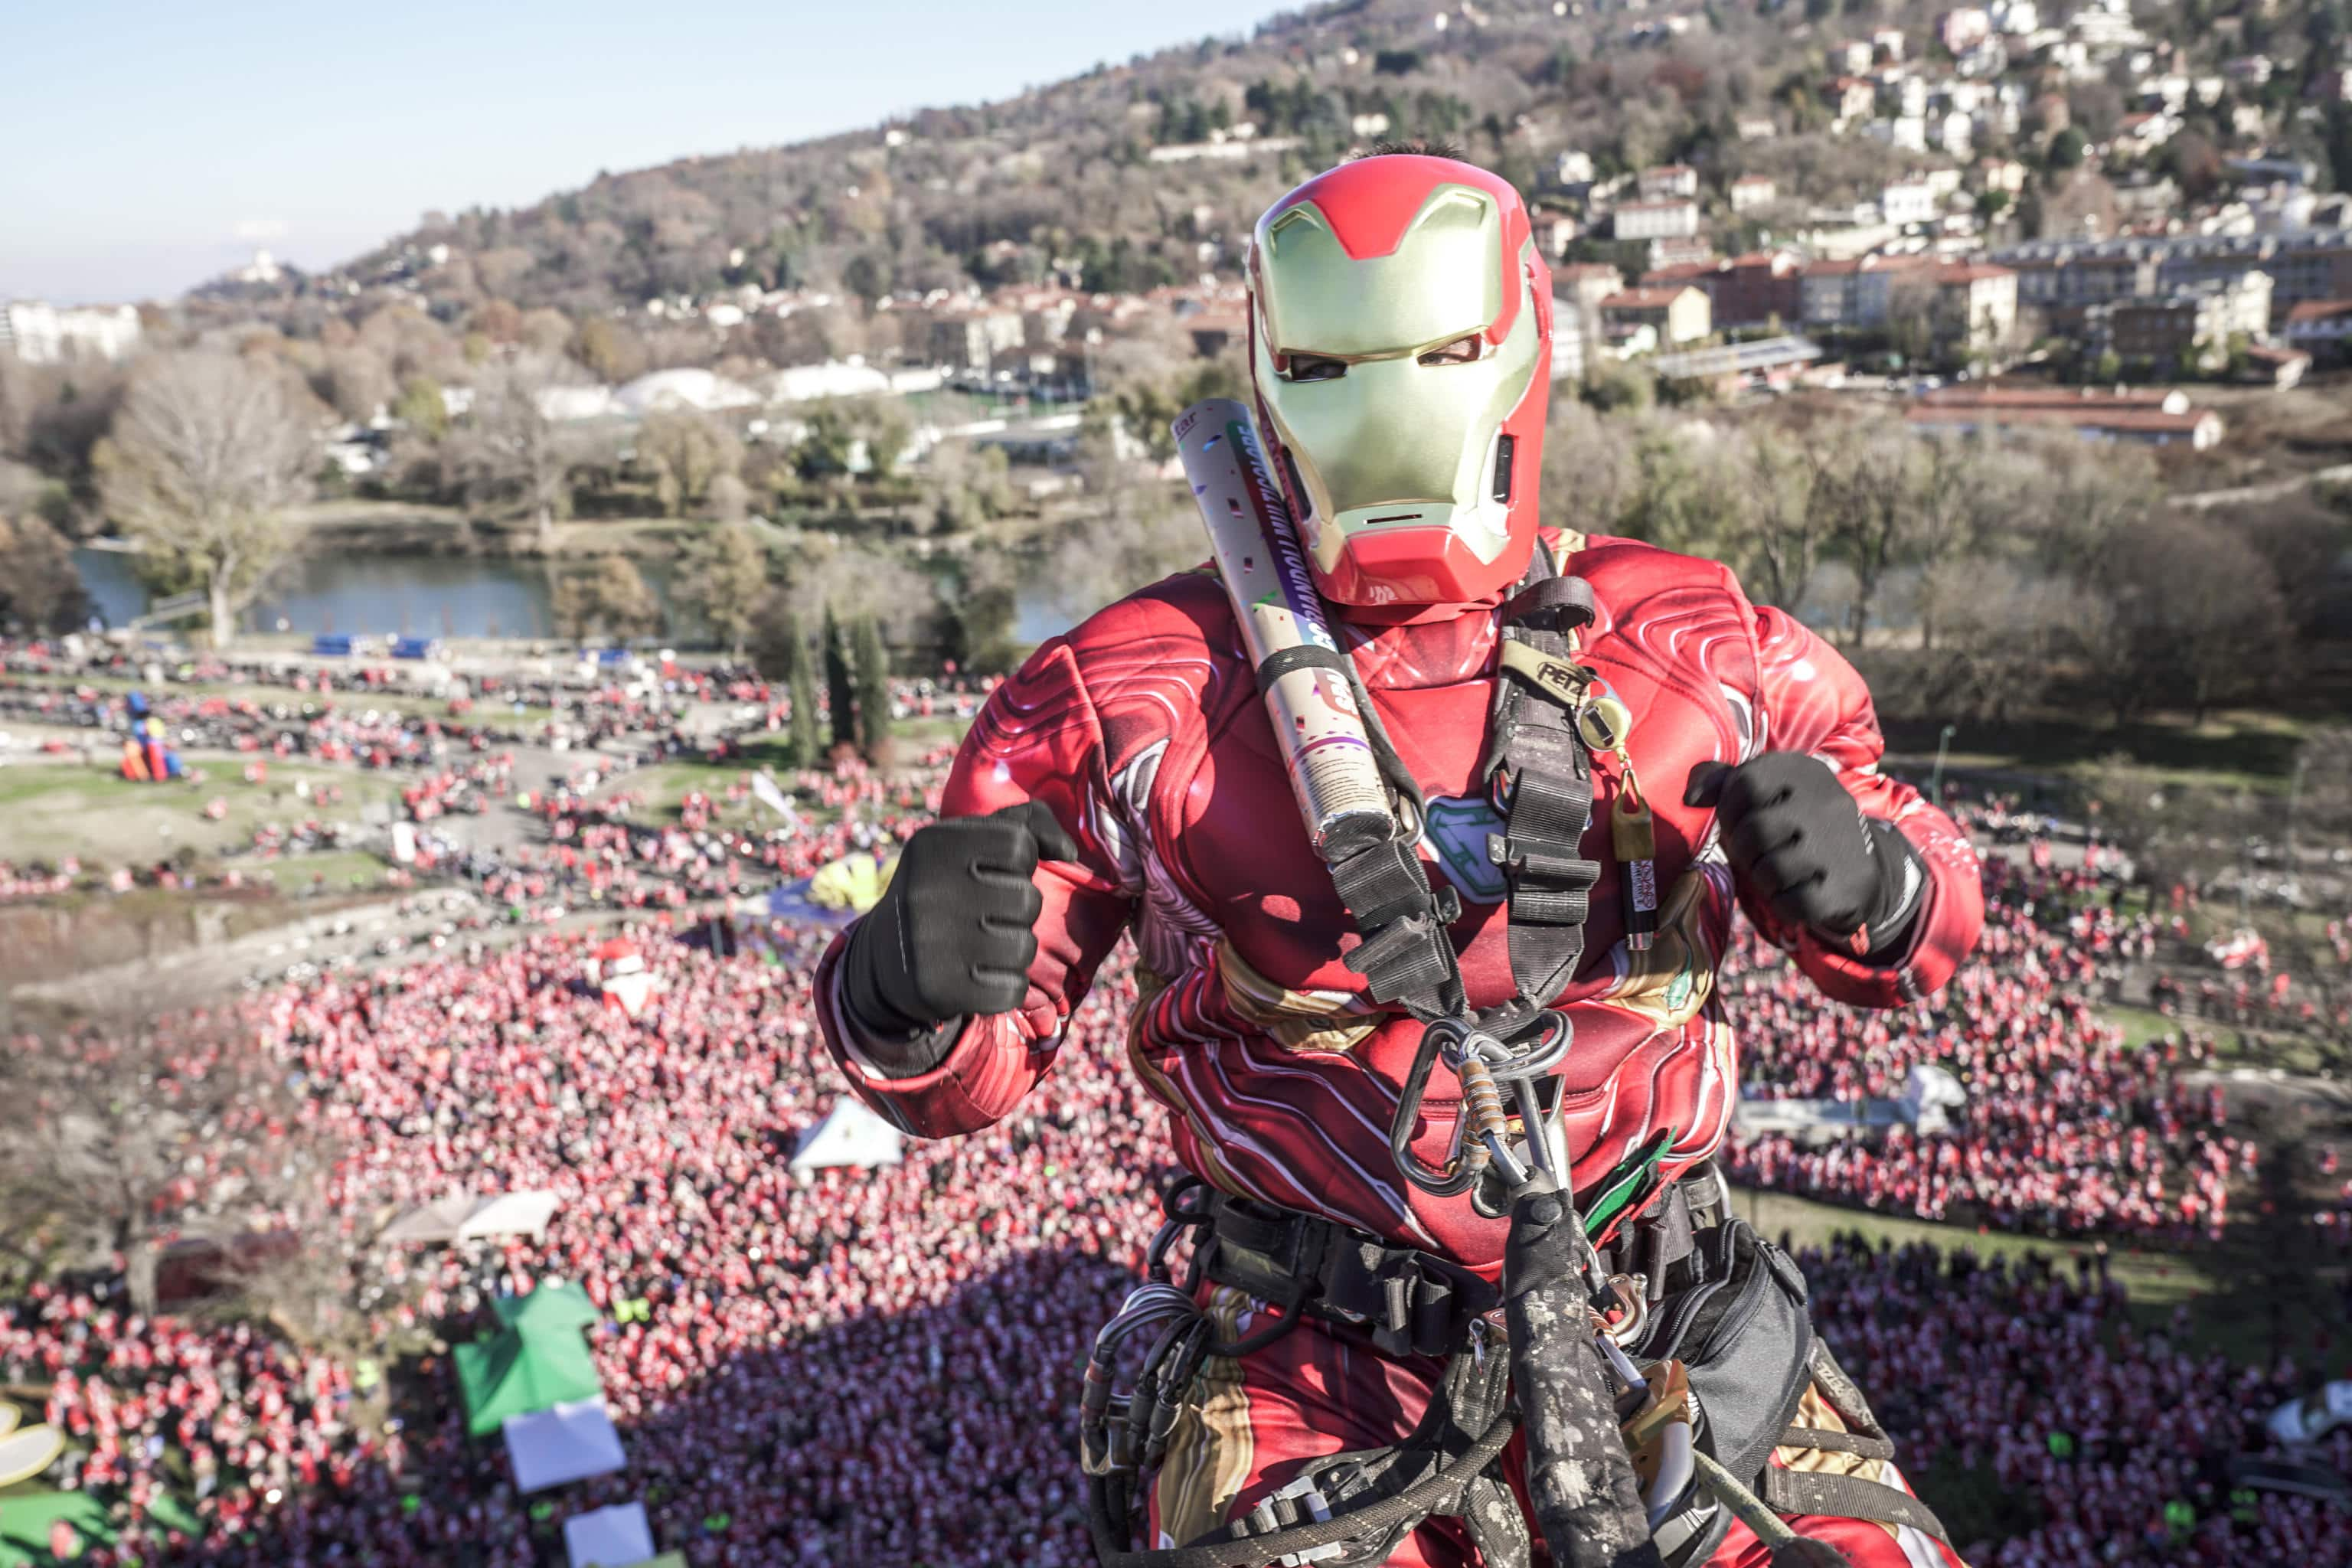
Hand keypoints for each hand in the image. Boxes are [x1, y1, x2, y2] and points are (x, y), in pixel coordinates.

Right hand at [842, 802, 1079, 1053]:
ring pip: (1024, 947)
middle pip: (1028, 899)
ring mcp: (929, 943)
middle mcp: (926, 891)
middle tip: (987, 916)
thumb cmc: (947, 889)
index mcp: (934, 844)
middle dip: (1019, 911)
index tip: (992, 874)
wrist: (887, 957)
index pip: (1020, 845)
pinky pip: (1012, 989)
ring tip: (984, 946)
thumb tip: (1068, 852)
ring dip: (1014, 950)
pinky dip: (1005, 987)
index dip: (1019, 864)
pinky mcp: (938, 990)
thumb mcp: (970, 840)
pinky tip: (978, 978)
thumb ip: (1028, 823)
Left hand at [1683, 752, 1920, 950]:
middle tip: (1754, 856)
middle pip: (1755, 829)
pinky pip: (1792, 902)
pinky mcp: (1848, 885)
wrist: (1863, 869)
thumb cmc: (1797, 828)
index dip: (1729, 810)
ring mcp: (1842, 844)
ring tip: (1776, 874)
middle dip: (1743, 851)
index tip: (1738, 823)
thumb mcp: (1768, 794)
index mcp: (1804, 771)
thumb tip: (1691, 797)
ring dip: (1763, 880)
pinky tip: (1796, 894)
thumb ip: (1725, 783)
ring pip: (1771, 870)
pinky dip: (1784, 904)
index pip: (1745, 781)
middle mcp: (1828, 801)